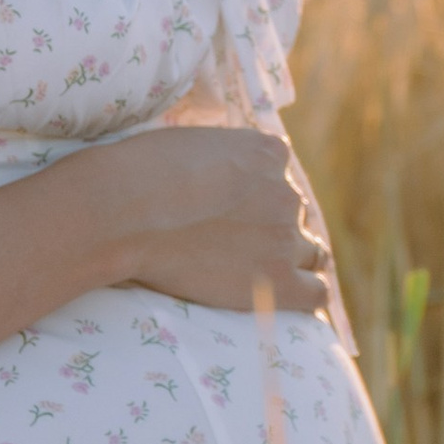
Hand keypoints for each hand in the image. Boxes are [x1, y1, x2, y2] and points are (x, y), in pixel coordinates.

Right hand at [85, 122, 333, 316]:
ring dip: (288, 262)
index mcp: (267, 153)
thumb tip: (216, 169)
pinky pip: (315, 293)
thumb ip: (220, 156)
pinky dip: (306, 297)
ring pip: (309, 254)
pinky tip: (286, 301)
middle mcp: (285, 192)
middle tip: (232, 245)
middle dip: (268, 227)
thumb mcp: (191, 142)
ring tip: (258, 275)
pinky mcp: (279, 281)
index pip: (278, 172)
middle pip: (291, 214)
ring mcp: (285, 237)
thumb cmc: (142, 172)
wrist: (127, 212)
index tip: (232, 207)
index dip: (256, 192)